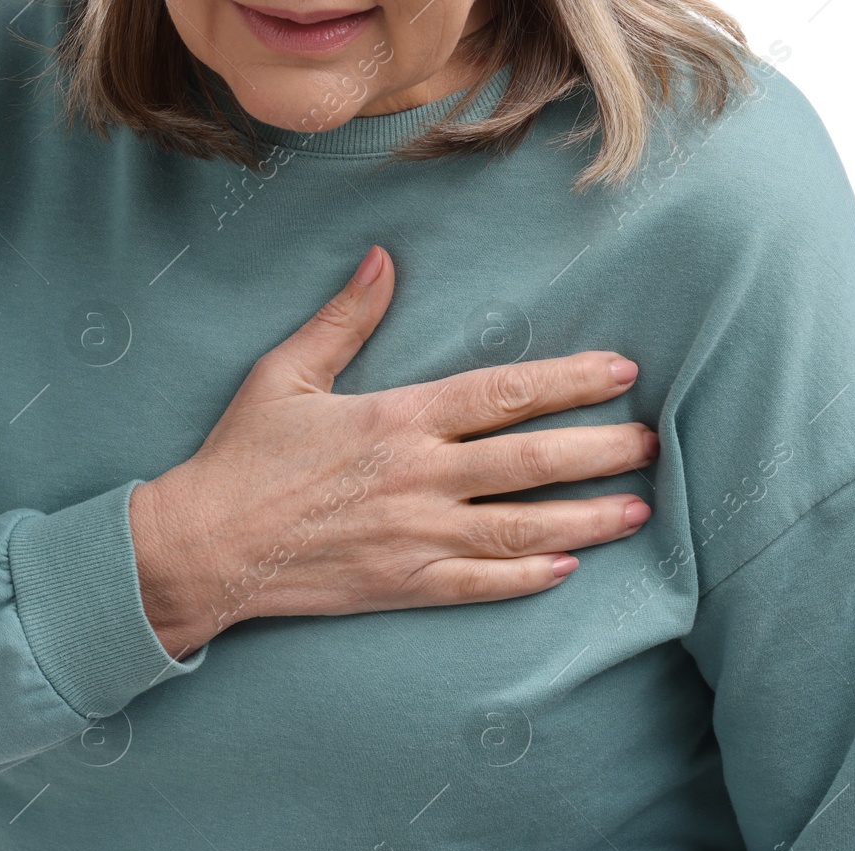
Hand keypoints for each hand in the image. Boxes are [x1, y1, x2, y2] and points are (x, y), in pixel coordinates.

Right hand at [130, 245, 656, 657]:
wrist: (202, 549)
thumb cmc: (240, 459)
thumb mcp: (284, 376)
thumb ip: (343, 320)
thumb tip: (383, 260)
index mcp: (397, 419)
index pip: (503, 394)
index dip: (569, 382)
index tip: (620, 372)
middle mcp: (419, 478)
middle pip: (531, 460)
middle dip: (601, 450)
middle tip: (653, 443)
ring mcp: (415, 538)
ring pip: (522, 527)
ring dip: (587, 518)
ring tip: (639, 508)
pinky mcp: (402, 586)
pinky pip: (481, 585)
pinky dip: (528, 577)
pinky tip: (569, 567)